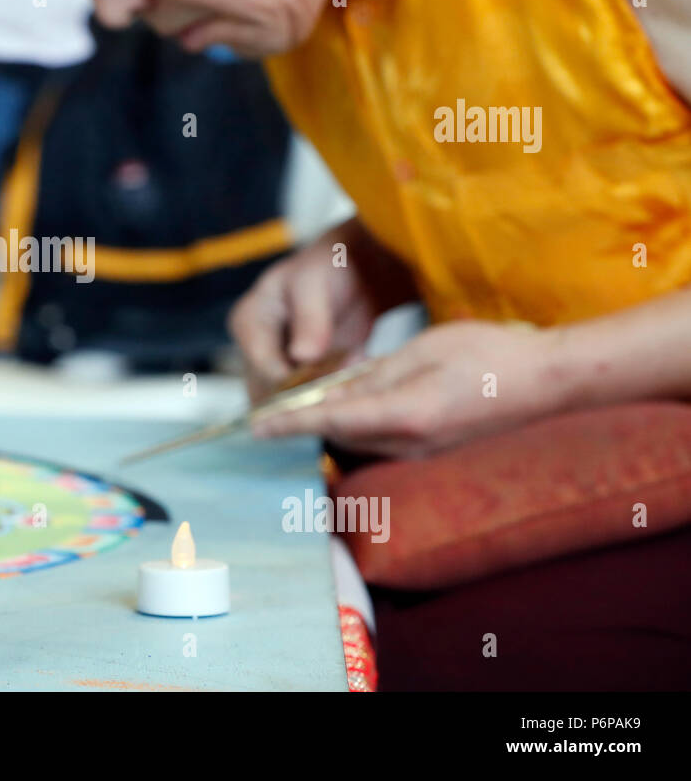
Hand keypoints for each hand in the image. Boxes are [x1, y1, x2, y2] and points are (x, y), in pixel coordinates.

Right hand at [228, 218, 414, 400]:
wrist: (353, 271)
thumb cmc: (329, 268)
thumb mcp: (316, 284)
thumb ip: (310, 319)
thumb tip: (302, 356)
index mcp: (248, 321)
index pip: (262, 366)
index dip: (294, 381)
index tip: (330, 381)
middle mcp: (254, 348)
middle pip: (271, 389)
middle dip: (309, 392)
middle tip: (346, 383)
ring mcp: (274, 365)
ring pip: (287, 400)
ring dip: (319, 397)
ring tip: (350, 377)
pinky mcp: (295, 378)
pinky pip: (305, 400)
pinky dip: (328, 396)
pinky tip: (350, 383)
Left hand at [248, 320, 566, 456]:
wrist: (549, 383)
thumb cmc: (491, 355)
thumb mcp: (424, 350)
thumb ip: (373, 375)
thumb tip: (329, 392)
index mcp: (408, 414)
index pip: (332, 419)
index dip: (289, 422)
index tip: (256, 426)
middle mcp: (411, 444)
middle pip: (338, 436)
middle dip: (304, 422)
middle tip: (271, 402)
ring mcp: (422, 454)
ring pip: (356, 442)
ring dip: (328, 424)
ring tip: (300, 402)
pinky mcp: (430, 453)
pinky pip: (379, 443)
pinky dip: (355, 426)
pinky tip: (347, 405)